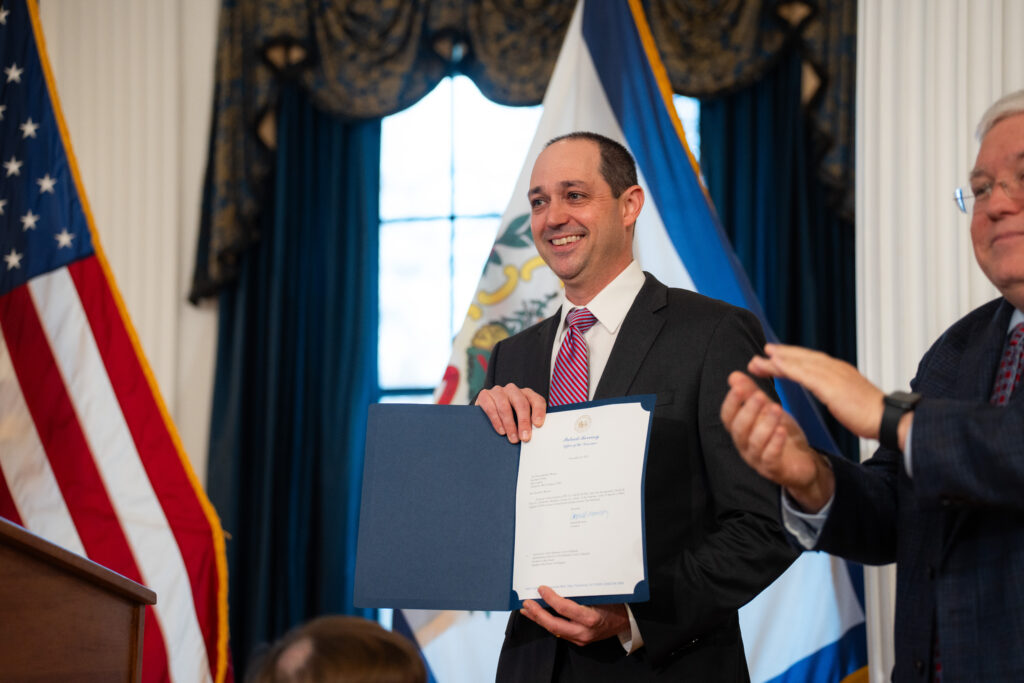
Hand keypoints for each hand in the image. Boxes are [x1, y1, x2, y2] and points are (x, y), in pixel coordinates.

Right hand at [475, 383, 545, 442]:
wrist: (486, 413)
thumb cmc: (509, 418)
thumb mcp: (520, 419)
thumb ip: (529, 423)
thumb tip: (535, 436)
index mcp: (526, 394)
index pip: (536, 400)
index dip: (538, 412)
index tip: (538, 425)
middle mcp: (513, 390)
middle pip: (521, 403)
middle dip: (524, 422)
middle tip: (525, 437)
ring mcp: (498, 391)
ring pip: (505, 406)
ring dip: (510, 425)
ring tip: (513, 438)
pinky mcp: (484, 395)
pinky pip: (491, 407)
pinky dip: (496, 421)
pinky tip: (501, 431)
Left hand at [519, 586, 628, 646]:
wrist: (625, 622)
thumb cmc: (614, 603)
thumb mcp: (600, 594)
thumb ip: (582, 591)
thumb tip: (560, 579)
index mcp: (591, 618)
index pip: (565, 609)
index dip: (551, 598)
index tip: (541, 588)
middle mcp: (584, 631)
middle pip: (554, 625)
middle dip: (537, 614)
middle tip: (526, 603)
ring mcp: (581, 639)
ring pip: (554, 630)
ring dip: (539, 619)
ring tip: (526, 610)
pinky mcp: (578, 641)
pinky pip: (559, 632)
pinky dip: (548, 623)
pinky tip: (539, 616)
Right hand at [720, 371, 833, 511]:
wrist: (802, 462)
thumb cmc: (781, 435)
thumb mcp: (767, 411)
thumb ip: (751, 394)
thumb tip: (734, 375)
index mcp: (741, 430)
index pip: (728, 416)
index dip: (731, 402)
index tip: (738, 386)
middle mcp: (744, 445)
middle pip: (739, 429)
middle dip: (748, 411)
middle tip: (759, 395)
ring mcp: (757, 459)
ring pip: (755, 442)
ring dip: (765, 424)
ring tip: (776, 408)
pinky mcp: (773, 469)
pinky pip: (770, 457)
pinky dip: (775, 443)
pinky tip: (782, 430)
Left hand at [749, 344, 884, 439]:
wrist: (889, 420)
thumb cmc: (871, 415)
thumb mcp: (850, 399)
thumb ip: (840, 393)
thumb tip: (834, 394)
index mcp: (840, 372)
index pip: (811, 361)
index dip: (793, 357)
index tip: (776, 356)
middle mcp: (836, 368)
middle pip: (803, 358)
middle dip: (782, 354)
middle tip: (762, 352)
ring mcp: (834, 375)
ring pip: (800, 363)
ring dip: (778, 360)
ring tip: (759, 359)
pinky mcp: (831, 386)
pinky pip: (805, 374)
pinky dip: (788, 367)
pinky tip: (774, 365)